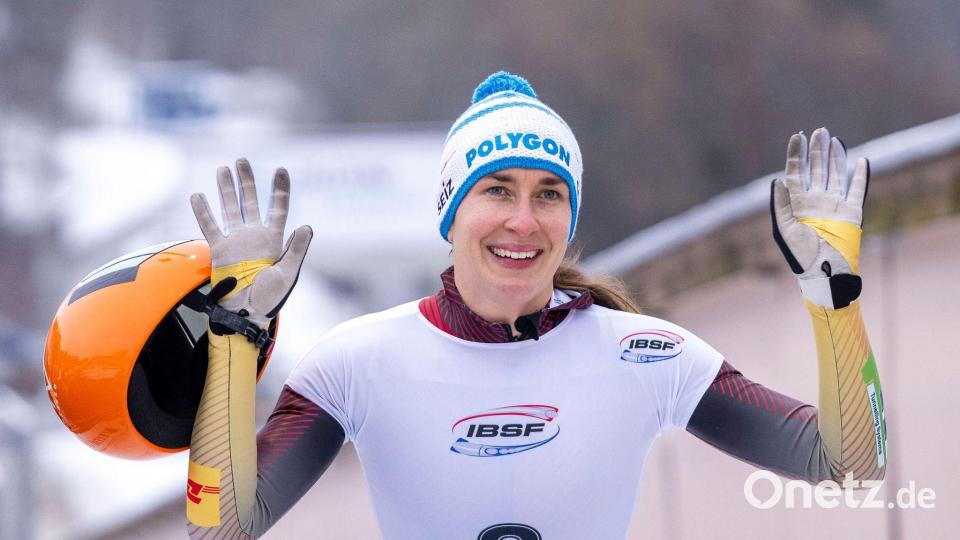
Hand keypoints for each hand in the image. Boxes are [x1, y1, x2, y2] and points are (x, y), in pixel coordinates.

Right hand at [191, 159, 312, 325]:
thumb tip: (307, 226)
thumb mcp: (288, 273)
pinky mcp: (219, 250)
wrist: (246, 313)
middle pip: (250, 201)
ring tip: (222, 169)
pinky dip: (203, 211)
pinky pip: (209, 226)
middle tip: (241, 160)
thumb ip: (297, 249)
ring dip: (226, 189)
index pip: (278, 207)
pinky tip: (198, 195)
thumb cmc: (270, 298)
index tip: (281, 169)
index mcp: (274, 239)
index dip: (280, 189)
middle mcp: (254, 236)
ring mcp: (236, 241)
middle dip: (246, 180)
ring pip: (229, 208)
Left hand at [770, 127, 868, 308]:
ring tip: (833, 139)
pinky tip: (862, 160)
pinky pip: (857, 189)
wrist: (822, 270)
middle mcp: (816, 200)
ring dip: (835, 157)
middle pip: (816, 169)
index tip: (797, 136)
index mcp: (797, 203)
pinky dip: (861, 175)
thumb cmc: (799, 254)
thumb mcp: (783, 228)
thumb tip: (776, 179)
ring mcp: (834, 204)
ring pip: (836, 174)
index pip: (796, 172)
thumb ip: (780, 204)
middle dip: (816, 150)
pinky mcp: (852, 212)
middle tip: (818, 131)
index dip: (796, 154)